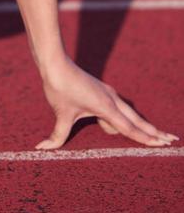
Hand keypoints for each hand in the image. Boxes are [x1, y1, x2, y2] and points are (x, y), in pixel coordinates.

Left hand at [35, 55, 179, 149]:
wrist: (56, 64)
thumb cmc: (60, 88)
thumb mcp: (60, 114)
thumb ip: (56, 136)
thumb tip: (41, 149)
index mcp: (106, 107)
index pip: (129, 128)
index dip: (145, 138)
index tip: (161, 144)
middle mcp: (112, 100)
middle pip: (137, 120)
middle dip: (153, 131)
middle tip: (171, 140)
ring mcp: (108, 94)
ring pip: (129, 113)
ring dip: (141, 125)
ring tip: (156, 135)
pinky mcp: (102, 91)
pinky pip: (118, 108)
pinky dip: (123, 118)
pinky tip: (110, 127)